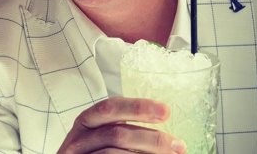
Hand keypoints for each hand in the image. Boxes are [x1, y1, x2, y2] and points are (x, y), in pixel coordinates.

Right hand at [57, 97, 186, 153]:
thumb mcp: (105, 139)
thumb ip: (129, 135)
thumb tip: (172, 141)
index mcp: (87, 122)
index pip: (110, 108)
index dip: (138, 107)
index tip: (166, 111)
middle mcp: (78, 138)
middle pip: (116, 133)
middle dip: (151, 139)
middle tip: (178, 145)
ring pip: (114, 153)